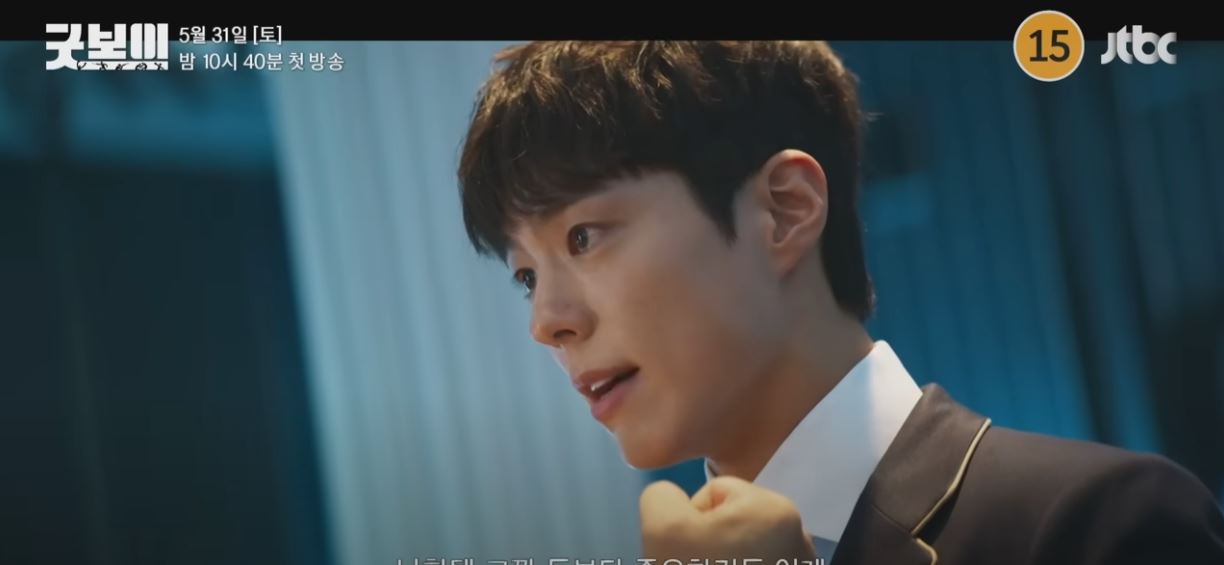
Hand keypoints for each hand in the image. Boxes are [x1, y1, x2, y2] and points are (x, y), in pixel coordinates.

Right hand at [639, 476, 817, 561]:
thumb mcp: (661, 527)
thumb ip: (661, 496)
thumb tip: (673, 504)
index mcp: (774, 510)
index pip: (715, 492)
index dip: (690, 521)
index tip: (689, 555)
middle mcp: (799, 538)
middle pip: (733, 524)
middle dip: (709, 547)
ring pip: (745, 553)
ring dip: (726, 564)